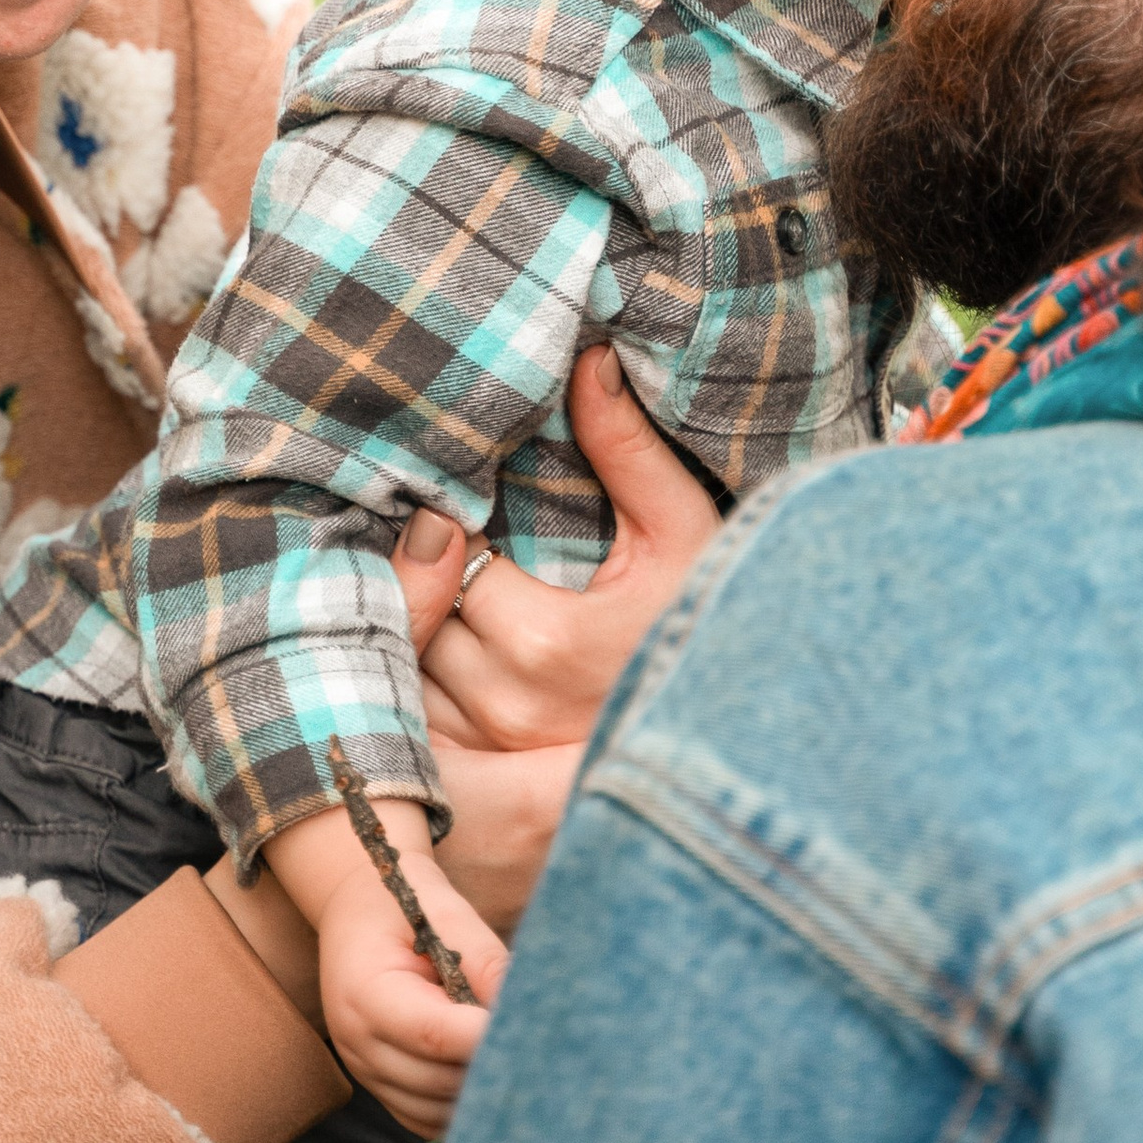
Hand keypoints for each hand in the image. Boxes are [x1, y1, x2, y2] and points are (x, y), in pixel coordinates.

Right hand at [268, 793, 506, 1139]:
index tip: (531, 1032)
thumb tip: (524, 1007)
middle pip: (435, 1077)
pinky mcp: (378, 1085)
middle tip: (540, 1047)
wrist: (358, 908)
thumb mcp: (447, 913)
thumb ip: (485, 960)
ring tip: (514, 1054)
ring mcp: (363, 1068)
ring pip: (433, 1108)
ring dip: (477, 1089)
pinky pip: (424, 1117)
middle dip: (489, 1064)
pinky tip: (486, 1071)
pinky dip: (458, 1105)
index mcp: (363, 990)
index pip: (431, 1032)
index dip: (484, 1037)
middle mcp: (355, 1039)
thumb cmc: (407, 902)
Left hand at [389, 346, 721, 929]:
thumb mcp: (683, 531)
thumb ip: (628, 450)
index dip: (453, 521)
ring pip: (405, 666)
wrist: (737, 732)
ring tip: (426, 577)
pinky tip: (431, 640)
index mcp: (551, 640)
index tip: (457, 496)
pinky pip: (414, 716)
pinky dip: (412, 678)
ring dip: (410, 624)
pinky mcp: (481, 783)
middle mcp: (509, 705)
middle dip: (424, 571)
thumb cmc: (710, 620)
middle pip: (421, 612)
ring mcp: (491, 753)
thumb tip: (589, 360)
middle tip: (423, 522)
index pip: (452, 555)